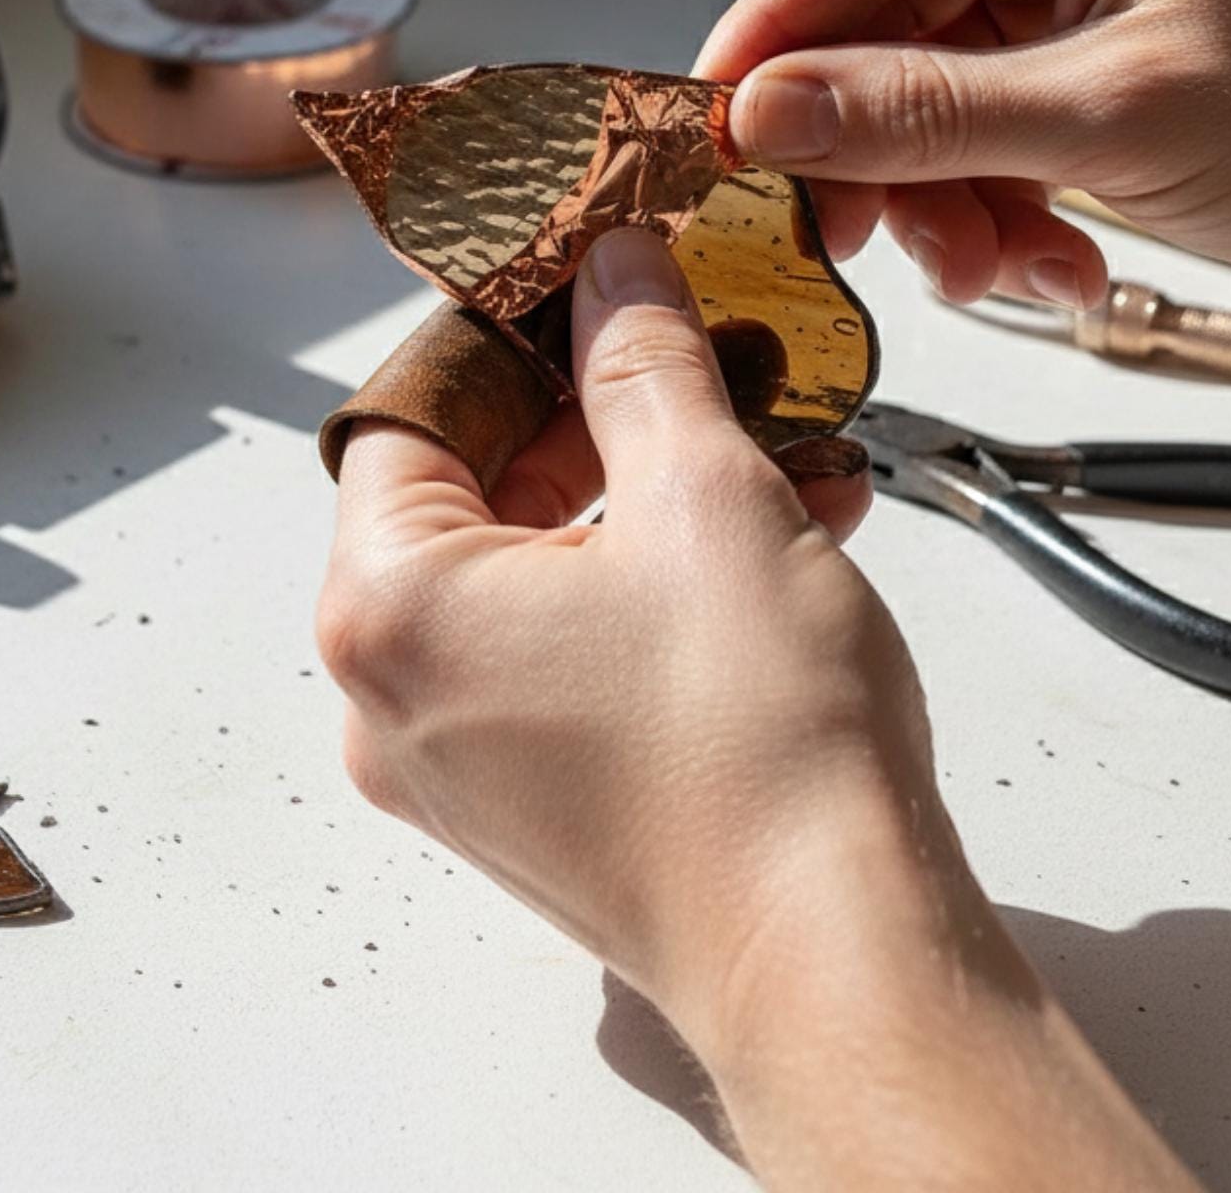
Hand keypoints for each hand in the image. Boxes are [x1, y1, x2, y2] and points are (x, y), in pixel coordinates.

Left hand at [318, 228, 1196, 1189]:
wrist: (840, 961)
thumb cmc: (757, 749)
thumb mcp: (704, 493)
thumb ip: (641, 359)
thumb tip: (612, 269)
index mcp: (389, 609)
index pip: (413, 410)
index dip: (506, 332)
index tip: (587, 283)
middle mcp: (395, 696)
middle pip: (476, 490)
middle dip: (604, 414)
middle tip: (698, 353)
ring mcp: (464, 762)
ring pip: (543, 571)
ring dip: (653, 494)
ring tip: (777, 445)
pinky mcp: (539, 803)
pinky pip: (575, 651)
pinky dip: (657, 585)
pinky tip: (783, 534)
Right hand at [698, 0, 1230, 309]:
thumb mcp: (1116, 115)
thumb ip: (926, 115)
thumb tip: (772, 111)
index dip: (771, 36)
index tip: (714, 127)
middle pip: (878, 24)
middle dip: (872, 146)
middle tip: (852, 232)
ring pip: (919, 94)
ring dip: (937, 195)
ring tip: (992, 264)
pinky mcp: (1075, 53)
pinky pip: (975, 129)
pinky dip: (987, 202)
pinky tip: (1036, 254)